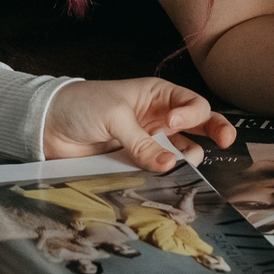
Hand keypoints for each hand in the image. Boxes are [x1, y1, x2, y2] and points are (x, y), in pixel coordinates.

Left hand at [42, 77, 235, 172]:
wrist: (48, 126)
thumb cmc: (81, 105)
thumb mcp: (115, 116)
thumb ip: (142, 142)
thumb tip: (168, 165)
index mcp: (157, 95)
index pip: (192, 102)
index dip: (192, 113)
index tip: (175, 122)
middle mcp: (159, 118)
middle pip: (199, 126)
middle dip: (215, 131)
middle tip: (225, 141)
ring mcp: (149, 142)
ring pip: (182, 152)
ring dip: (186, 157)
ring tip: (177, 163)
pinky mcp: (136, 162)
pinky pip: (159, 170)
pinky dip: (166, 175)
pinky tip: (164, 177)